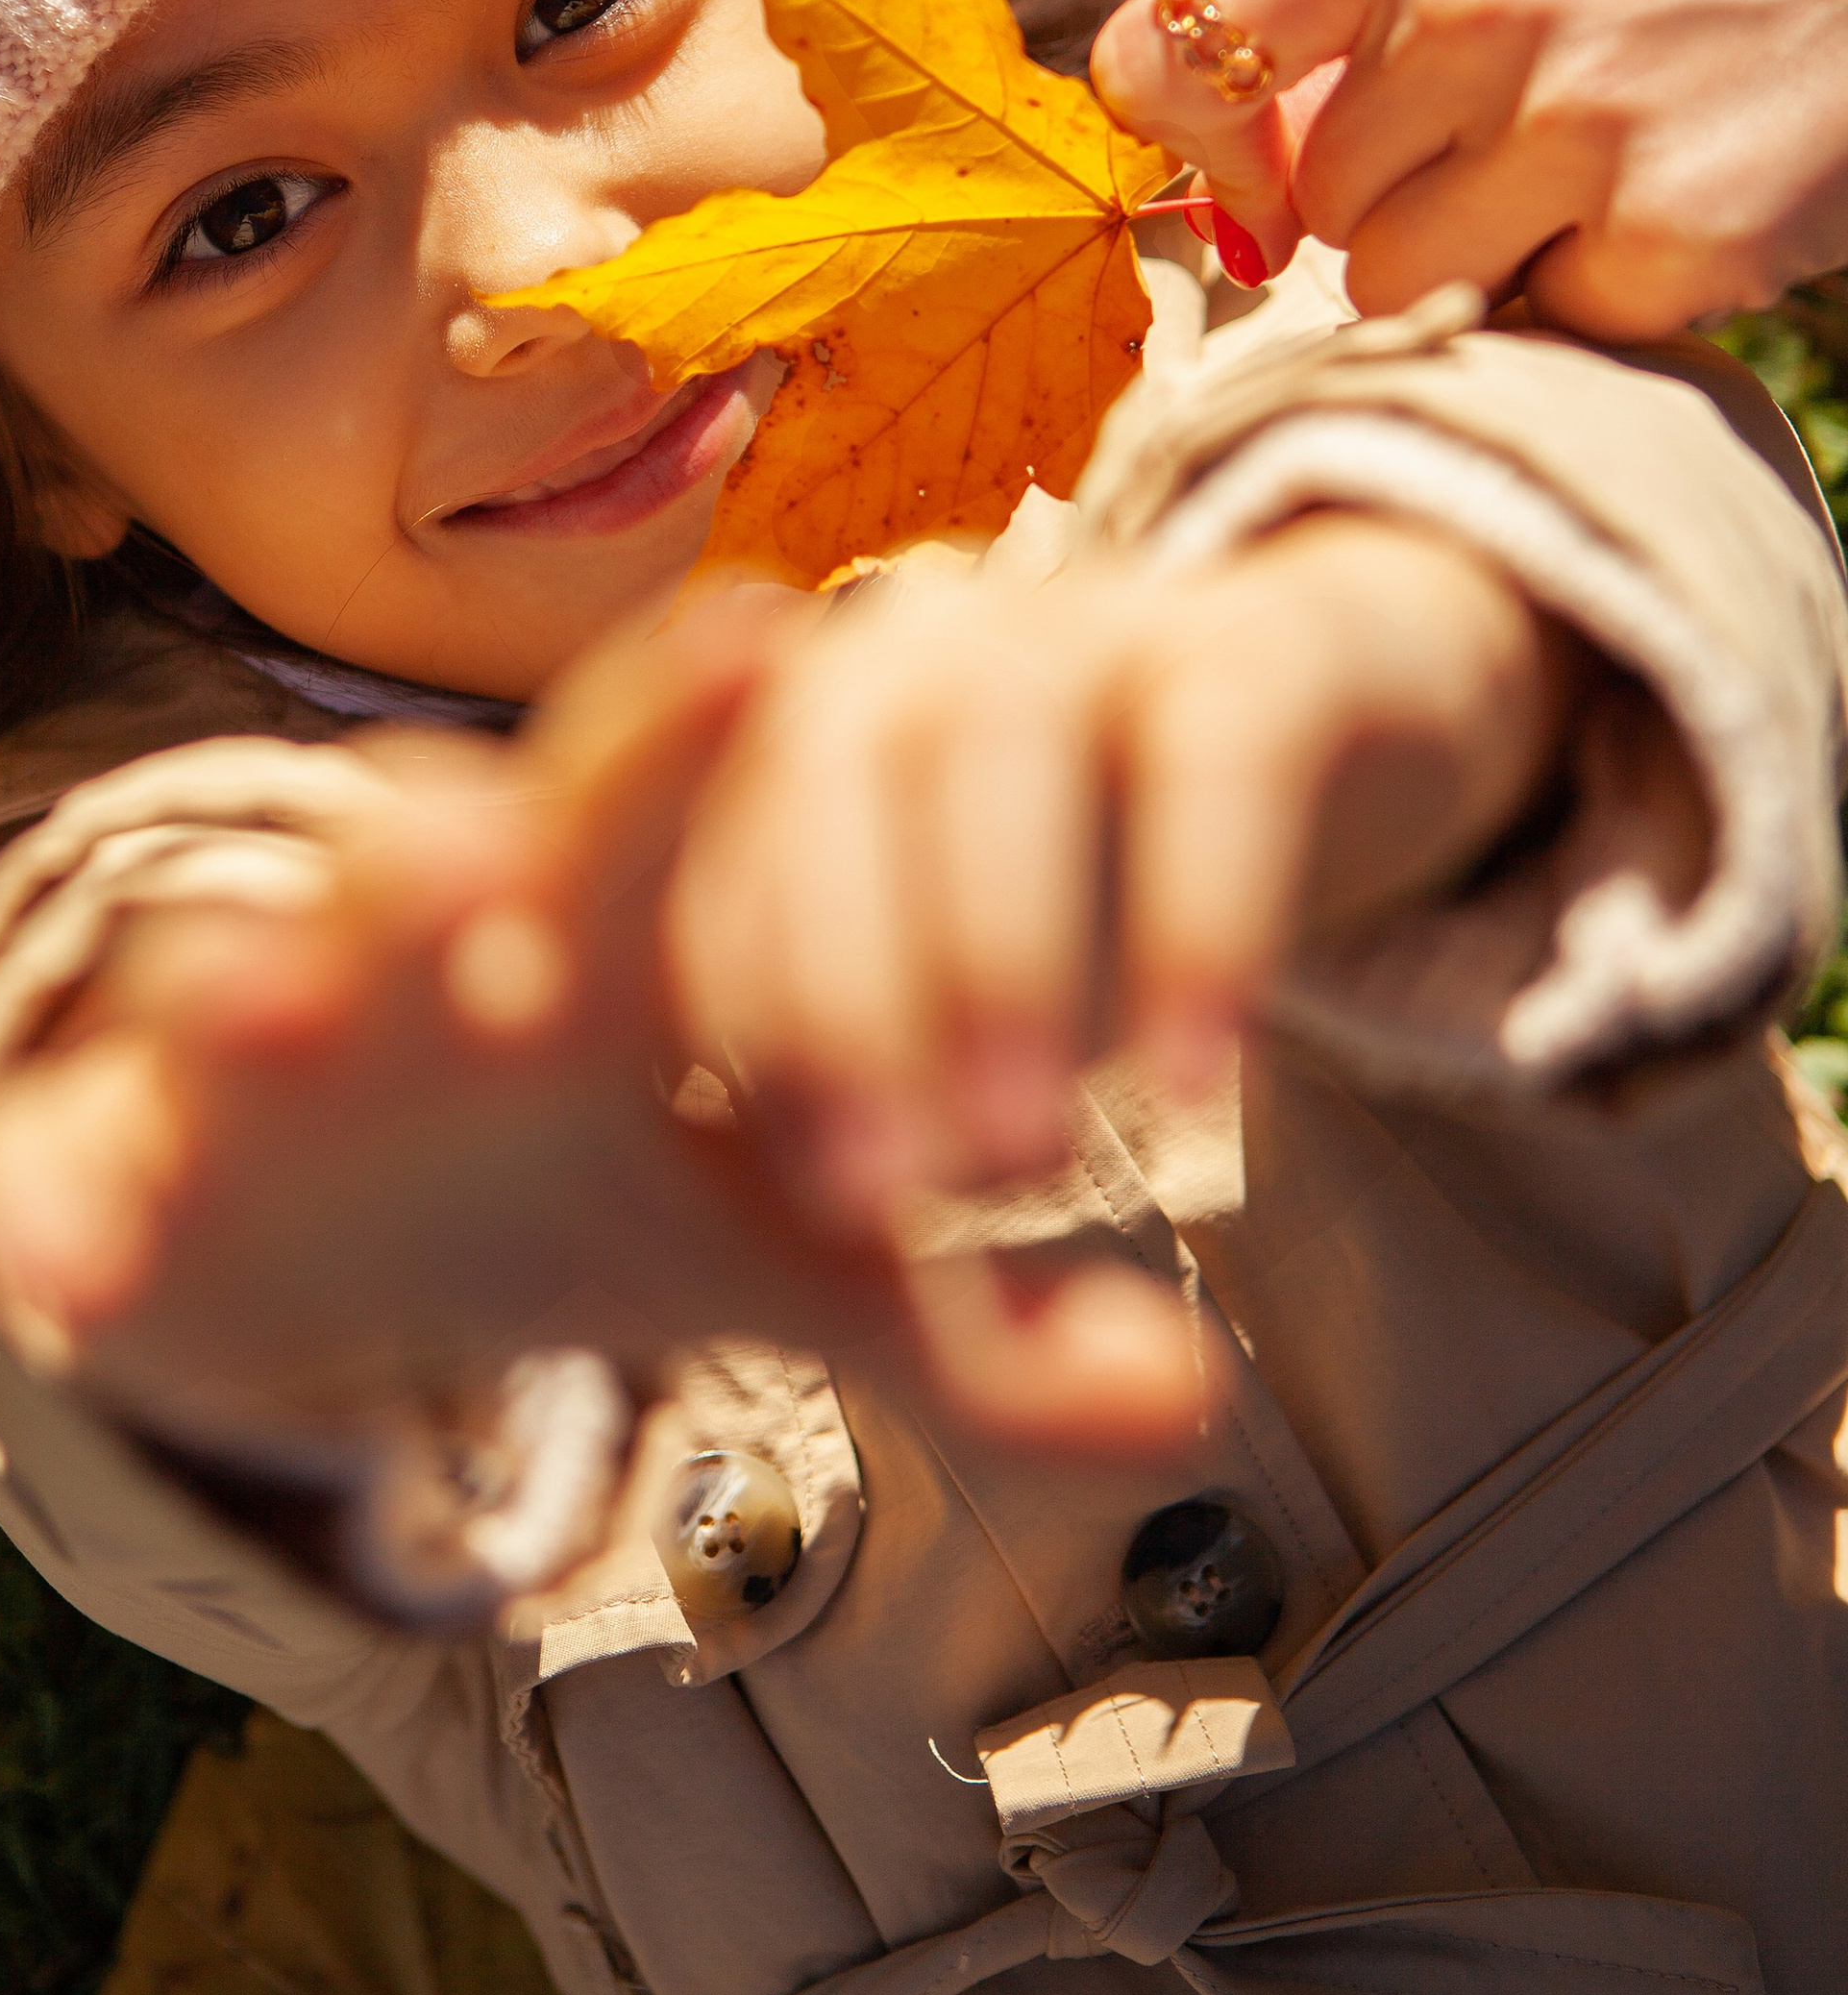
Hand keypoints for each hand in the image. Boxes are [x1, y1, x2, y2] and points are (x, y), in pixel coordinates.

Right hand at [0, 597, 1209, 1466]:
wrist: (305, 1219)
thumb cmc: (574, 1175)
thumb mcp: (775, 1263)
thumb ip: (971, 1329)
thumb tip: (1197, 1403)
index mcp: (592, 942)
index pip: (662, 810)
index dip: (704, 736)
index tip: (777, 636)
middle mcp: (415, 957)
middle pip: (444, 854)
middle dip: (470, 827)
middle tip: (508, 824)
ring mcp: (257, 1046)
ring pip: (248, 972)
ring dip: (252, 981)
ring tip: (273, 996)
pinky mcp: (117, 1163)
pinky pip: (73, 1172)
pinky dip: (62, 1213)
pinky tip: (63, 1266)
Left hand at [660, 518, 1570, 1222]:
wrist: (1331, 707)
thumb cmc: (1085, 900)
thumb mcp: (978, 1041)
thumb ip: (918, 1195)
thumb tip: (922, 1368)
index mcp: (794, 728)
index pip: (699, 834)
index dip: (682, 971)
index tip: (664, 1109)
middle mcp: (917, 648)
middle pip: (826, 769)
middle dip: (832, 990)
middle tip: (873, 1206)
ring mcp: (1087, 626)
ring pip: (994, 743)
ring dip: (995, 957)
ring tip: (1019, 1168)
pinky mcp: (1264, 645)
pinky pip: (1215, 755)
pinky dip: (1198, 922)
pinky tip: (1192, 1087)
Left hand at [1086, 0, 1847, 334]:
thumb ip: (1360, 8)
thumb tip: (1237, 171)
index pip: (1168, 46)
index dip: (1195, 135)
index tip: (1258, 166)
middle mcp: (1475, 3)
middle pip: (1318, 205)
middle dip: (1410, 194)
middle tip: (1545, 124)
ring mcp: (1577, 122)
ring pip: (1401, 284)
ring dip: (1492, 257)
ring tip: (1610, 161)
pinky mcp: (1673, 236)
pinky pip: (1549, 325)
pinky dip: (1613, 292)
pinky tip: (1692, 197)